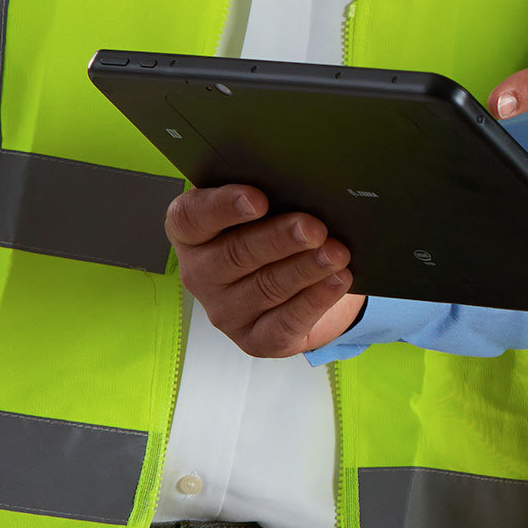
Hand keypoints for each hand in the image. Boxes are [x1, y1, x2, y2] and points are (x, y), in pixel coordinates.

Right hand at [167, 184, 363, 354]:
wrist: (302, 283)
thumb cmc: (276, 233)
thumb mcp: (269, 209)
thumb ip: (273, 196)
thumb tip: (304, 186)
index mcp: (192, 234)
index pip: (189, 218)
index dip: (221, 207)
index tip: (258, 198)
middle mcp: (200, 274)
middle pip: (233, 254)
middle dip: (278, 239)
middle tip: (313, 227)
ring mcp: (225, 312)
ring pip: (265, 288)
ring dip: (304, 268)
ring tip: (336, 253)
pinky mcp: (255, 340)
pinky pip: (285, 322)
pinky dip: (315, 299)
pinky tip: (337, 280)